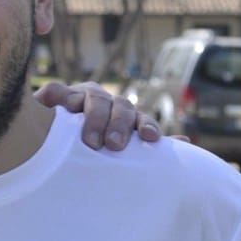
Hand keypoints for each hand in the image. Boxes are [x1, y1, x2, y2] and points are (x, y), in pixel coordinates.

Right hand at [33, 80, 160, 149]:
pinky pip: (56, 90)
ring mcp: (80, 95)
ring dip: (94, 117)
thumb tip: (187, 142)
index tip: (151, 138)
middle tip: (113, 146)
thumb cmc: (93, 146)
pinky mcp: (56, 95)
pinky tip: (59, 108)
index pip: (139, 117)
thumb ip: (148, 147)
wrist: (53, 141)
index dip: (146, 124)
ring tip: (90, 141)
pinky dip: (58, 97)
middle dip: (118, 125)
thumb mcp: (120, 150)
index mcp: (123, 115)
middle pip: (119, 105)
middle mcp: (105, 102)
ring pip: (94, 97)